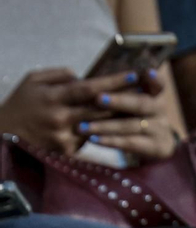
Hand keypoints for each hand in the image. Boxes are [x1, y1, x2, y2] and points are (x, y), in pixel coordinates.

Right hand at [0, 68, 138, 153]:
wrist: (4, 135)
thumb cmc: (22, 103)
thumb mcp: (33, 81)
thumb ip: (60, 75)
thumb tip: (84, 77)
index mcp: (52, 97)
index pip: (89, 88)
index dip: (114, 81)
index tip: (135, 75)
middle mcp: (60, 118)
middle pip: (101, 110)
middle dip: (126, 100)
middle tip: (149, 92)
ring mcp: (64, 137)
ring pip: (101, 127)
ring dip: (121, 118)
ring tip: (142, 108)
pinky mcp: (68, 153)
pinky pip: (93, 140)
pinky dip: (106, 133)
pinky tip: (121, 127)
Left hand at [80, 70, 175, 159]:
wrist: (154, 144)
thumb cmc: (131, 116)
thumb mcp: (127, 100)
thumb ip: (115, 88)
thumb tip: (73, 75)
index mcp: (154, 94)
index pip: (158, 83)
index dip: (154, 79)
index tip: (148, 73)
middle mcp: (159, 110)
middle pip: (142, 104)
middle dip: (120, 101)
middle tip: (98, 98)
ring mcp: (161, 129)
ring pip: (133, 125)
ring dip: (106, 125)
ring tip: (82, 127)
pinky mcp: (158, 147)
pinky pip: (131, 144)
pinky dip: (111, 141)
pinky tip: (92, 140)